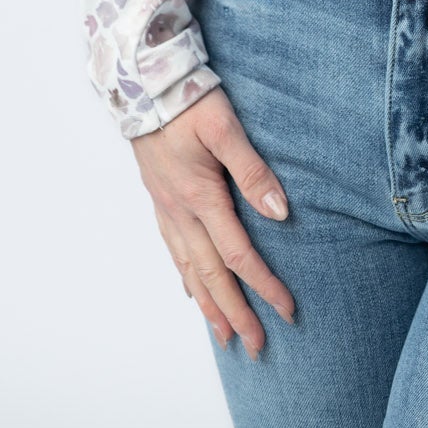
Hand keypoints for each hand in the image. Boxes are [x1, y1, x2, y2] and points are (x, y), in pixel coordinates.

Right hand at [130, 86, 295, 358]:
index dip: (264, 286)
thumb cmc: (187, 98)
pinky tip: (190, 290)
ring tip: (224, 335)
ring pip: (189, 269)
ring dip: (208, 305)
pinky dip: (184, 276)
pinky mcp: (159, 199)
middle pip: (211, 275)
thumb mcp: (225, 126)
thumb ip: (252, 169)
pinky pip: (172, 250)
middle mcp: (180, 211)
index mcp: (200, 196)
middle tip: (256, 346)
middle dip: (235, 313)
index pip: (238, 255)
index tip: (286, 310)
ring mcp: (166, 208)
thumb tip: (280, 212)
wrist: (141, 82)